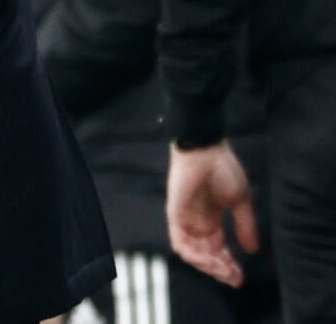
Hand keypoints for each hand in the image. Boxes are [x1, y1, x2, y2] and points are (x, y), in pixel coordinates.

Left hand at [167, 141, 258, 286]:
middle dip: (220, 270)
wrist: (206, 150)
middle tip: (235, 279)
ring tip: (226, 272)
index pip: (217, 250)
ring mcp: (184, 220)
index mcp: (211, 220)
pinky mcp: (175, 215)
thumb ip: (244, 226)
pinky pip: (180, 243)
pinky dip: (195, 256)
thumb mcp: (239, 202)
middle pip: (205, 256)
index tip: (241, 277)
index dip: (228, 265)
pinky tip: (212, 261)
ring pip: (192, 254)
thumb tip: (252, 251)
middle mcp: (197, 223)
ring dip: (209, 266)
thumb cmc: (223, 169)